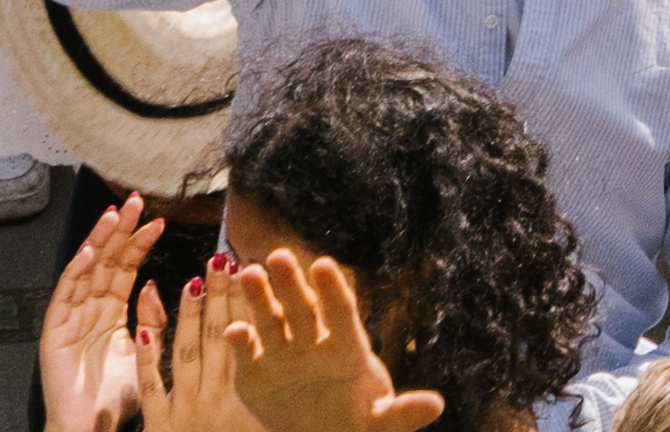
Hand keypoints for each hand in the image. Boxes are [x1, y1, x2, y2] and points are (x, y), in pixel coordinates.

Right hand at [35, 201, 164, 431]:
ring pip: (85, 272)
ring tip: (114, 215)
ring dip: (99, 242)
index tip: (159, 219)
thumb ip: (155, 320)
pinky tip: (89, 251)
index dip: (140, 243)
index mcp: (112, 314)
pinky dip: (75, 273)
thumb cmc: (119, 399)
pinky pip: (65, 297)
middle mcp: (90, 312)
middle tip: (136, 200)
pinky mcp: (53, 333)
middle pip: (105, 263)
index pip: (126, 269)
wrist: (92, 430)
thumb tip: (155, 283)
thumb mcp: (148, 352)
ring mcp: (70, 320)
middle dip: (120, 231)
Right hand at [181, 249, 439, 431]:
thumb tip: (436, 405)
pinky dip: (239, 340)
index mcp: (347, 348)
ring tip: (250, 274)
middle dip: (291, 283)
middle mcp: (314, 342)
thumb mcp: (380, 423)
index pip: (342, 313)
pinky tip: (233, 330)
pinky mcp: (257, 370)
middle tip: (280, 255)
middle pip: (302, 307)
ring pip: (271, 319)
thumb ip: (402, 413)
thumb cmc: (357, 423)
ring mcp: (283, 353)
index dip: (333, 291)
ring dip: (259, 298)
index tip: (325, 265)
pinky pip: (247, 350)